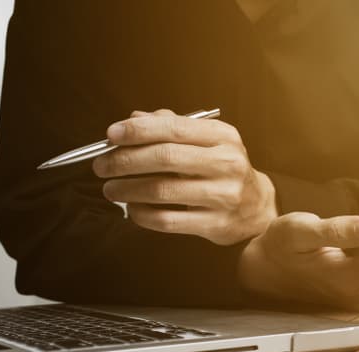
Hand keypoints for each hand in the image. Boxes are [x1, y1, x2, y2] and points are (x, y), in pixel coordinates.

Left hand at [92, 109, 276, 245]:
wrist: (257, 209)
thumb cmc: (222, 170)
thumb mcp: (207, 142)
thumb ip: (171, 127)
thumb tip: (132, 119)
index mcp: (223, 136)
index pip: (173, 128)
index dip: (138, 131)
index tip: (110, 135)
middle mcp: (227, 163)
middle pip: (165, 158)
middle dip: (126, 161)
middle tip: (102, 166)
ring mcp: (224, 196)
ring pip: (163, 191)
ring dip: (128, 189)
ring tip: (110, 189)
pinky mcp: (216, 225)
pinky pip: (169, 221)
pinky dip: (143, 215)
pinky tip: (131, 209)